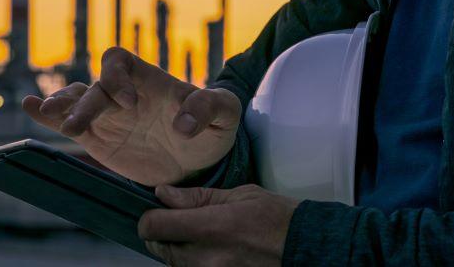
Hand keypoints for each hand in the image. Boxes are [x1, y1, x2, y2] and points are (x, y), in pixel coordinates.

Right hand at [21, 47, 240, 185]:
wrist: (200, 160)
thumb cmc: (213, 129)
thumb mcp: (225, 114)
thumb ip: (210, 107)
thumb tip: (183, 124)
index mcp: (149, 80)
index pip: (119, 61)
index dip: (118, 78)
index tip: (129, 104)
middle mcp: (123, 94)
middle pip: (93, 87)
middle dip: (84, 104)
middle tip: (78, 126)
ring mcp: (108, 116)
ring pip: (74, 101)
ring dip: (59, 107)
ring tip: (45, 113)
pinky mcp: (98, 139)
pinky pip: (67, 123)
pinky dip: (47, 116)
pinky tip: (28, 109)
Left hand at [138, 184, 299, 265]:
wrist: (305, 247)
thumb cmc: (277, 218)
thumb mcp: (238, 195)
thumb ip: (197, 197)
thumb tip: (163, 194)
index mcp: (210, 228)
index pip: (154, 227)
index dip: (149, 217)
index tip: (158, 209)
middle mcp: (205, 258)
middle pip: (159, 247)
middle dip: (165, 232)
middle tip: (185, 220)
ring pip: (174, 262)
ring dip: (179, 248)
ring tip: (205, 234)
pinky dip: (194, 260)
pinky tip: (214, 248)